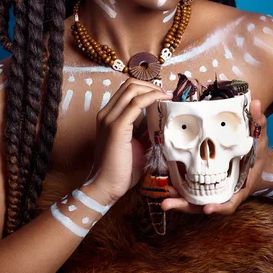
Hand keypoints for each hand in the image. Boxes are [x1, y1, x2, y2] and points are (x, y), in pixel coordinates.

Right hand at [91, 77, 172, 202]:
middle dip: (151, 85)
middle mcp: (106, 113)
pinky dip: (151, 98)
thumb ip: (145, 131)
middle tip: (166, 94)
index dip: (146, 88)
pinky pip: (136, 103)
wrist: (105, 187)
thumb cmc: (121, 169)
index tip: (163, 95)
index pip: (127, 90)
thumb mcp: (137, 145)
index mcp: (108, 116)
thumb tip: (162, 121)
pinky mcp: (116, 127)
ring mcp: (109, 118)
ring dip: (152, 89)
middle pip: (129, 85)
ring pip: (132, 89)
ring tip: (167, 96)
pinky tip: (162, 101)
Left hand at [161, 99, 268, 214]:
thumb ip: (258, 122)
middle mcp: (226, 193)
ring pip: (196, 202)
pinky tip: (166, 188)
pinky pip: (193, 193)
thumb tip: (255, 102)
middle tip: (167, 203)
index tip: (207, 208)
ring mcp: (215, 191)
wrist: (260, 167)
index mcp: (240, 187)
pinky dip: (181, 193)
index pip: (230, 203)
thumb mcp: (260, 138)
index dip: (219, 207)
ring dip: (179, 202)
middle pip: (206, 206)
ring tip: (163, 200)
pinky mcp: (207, 187)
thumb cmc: (259, 153)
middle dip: (187, 206)